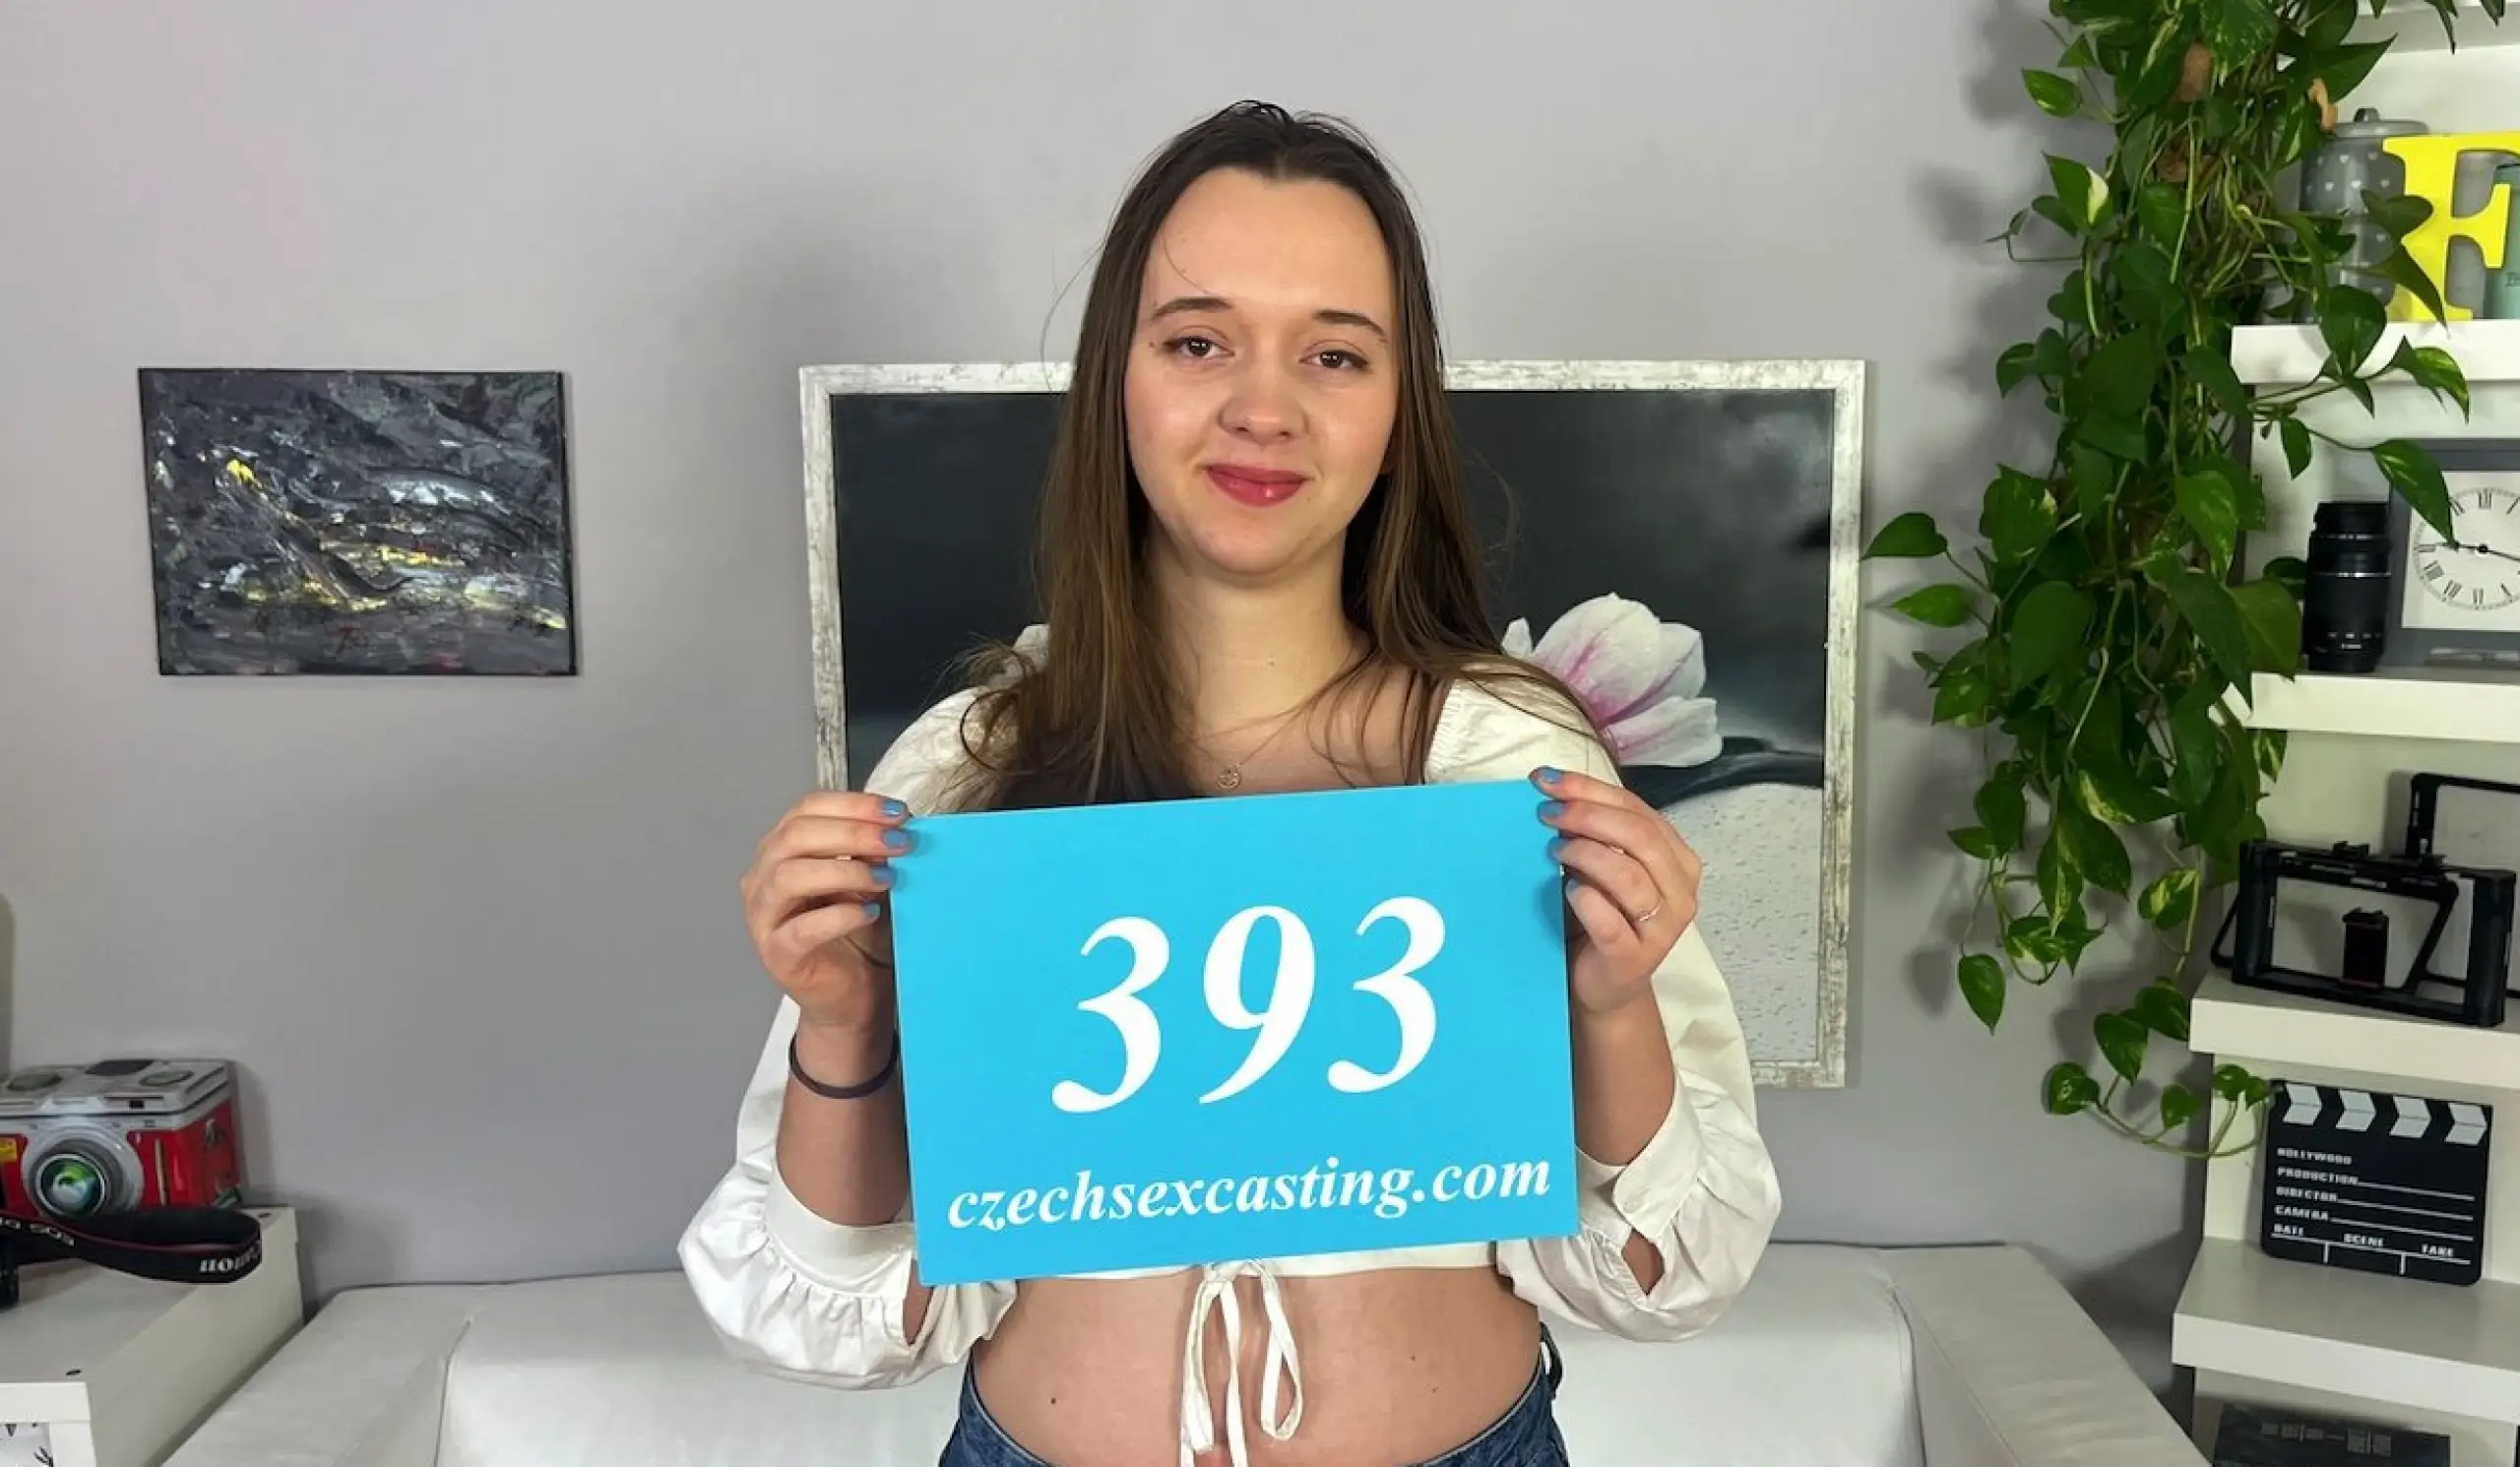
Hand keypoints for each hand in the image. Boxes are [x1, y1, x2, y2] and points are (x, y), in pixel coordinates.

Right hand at [739, 790, 914, 1033]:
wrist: (853, 996)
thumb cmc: (858, 933)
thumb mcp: (870, 882)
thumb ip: (874, 853)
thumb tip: (894, 827)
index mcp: (782, 849)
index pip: (806, 808)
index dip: (854, 805)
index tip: (899, 813)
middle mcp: (763, 877)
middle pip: (796, 835)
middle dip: (854, 832)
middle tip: (900, 842)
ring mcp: (763, 916)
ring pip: (789, 876)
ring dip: (845, 870)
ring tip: (886, 878)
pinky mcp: (777, 954)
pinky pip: (802, 929)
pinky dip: (840, 916)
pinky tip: (870, 913)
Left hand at [1532, 765, 1702, 1014]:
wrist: (1602, 987)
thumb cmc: (1600, 917)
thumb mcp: (1599, 868)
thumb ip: (1592, 833)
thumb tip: (1552, 791)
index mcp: (1676, 858)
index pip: (1637, 809)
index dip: (1590, 789)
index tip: (1545, 780)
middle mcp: (1680, 890)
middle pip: (1639, 836)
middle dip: (1588, 815)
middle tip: (1547, 813)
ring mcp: (1662, 927)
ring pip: (1629, 876)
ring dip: (1585, 854)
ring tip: (1554, 851)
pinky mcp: (1636, 958)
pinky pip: (1611, 923)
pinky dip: (1587, 900)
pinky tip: (1568, 889)